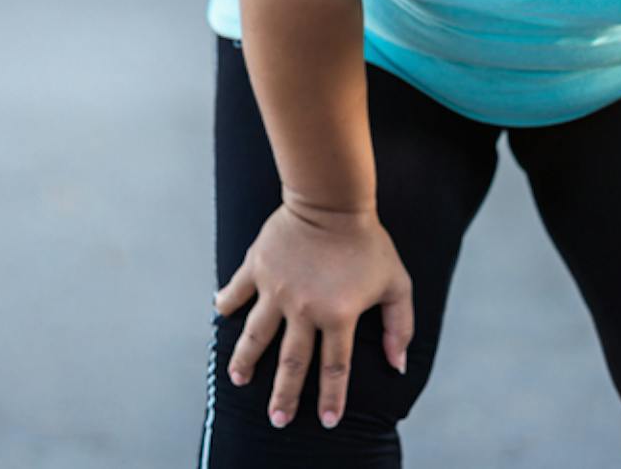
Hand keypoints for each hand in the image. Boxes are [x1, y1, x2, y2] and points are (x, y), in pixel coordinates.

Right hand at [213, 200, 413, 430]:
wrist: (330, 200)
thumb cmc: (367, 242)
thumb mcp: (396, 283)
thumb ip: (399, 325)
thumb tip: (397, 364)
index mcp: (338, 315)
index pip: (334, 367)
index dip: (332, 397)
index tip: (328, 421)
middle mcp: (304, 309)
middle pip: (292, 362)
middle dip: (285, 395)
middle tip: (277, 420)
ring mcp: (276, 289)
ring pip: (256, 336)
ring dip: (245, 360)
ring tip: (238, 379)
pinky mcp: (257, 267)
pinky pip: (237, 290)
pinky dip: (227, 302)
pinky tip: (221, 314)